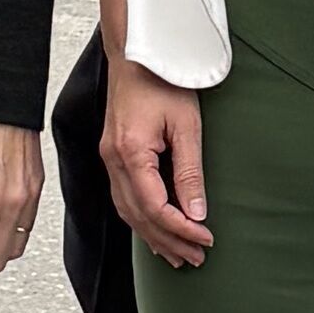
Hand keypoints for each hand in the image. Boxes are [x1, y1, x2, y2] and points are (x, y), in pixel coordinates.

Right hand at [102, 50, 212, 266]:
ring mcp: (108, 158)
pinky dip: (140, 219)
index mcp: (130, 152)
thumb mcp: (187, 125)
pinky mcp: (112, 155)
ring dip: (153, 236)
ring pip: (127, 211)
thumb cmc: (163, 80)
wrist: (136, 53)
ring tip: (177, 255)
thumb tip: (196, 212)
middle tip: (197, 258)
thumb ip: (189, 172)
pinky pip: (123, 198)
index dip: (180, 229)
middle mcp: (112, 160)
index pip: (155, 207)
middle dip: (168, 241)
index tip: (205, 239)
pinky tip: (154, 230)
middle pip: (138, 216)